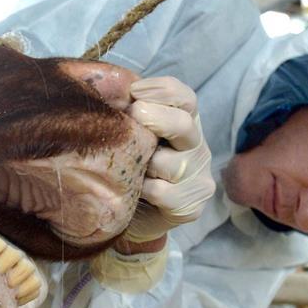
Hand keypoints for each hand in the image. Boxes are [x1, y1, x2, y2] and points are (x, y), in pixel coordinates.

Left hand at [115, 76, 214, 251]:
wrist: (133, 217)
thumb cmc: (129, 166)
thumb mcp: (129, 134)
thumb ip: (127, 111)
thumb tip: (109, 90)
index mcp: (183, 122)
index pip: (185, 97)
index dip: (162, 90)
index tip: (134, 91)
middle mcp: (196, 146)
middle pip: (183, 124)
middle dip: (154, 118)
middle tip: (132, 118)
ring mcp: (198, 177)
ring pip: (168, 162)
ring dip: (142, 163)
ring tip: (127, 167)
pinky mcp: (191, 205)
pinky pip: (162, 192)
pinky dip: (143, 191)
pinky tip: (134, 192)